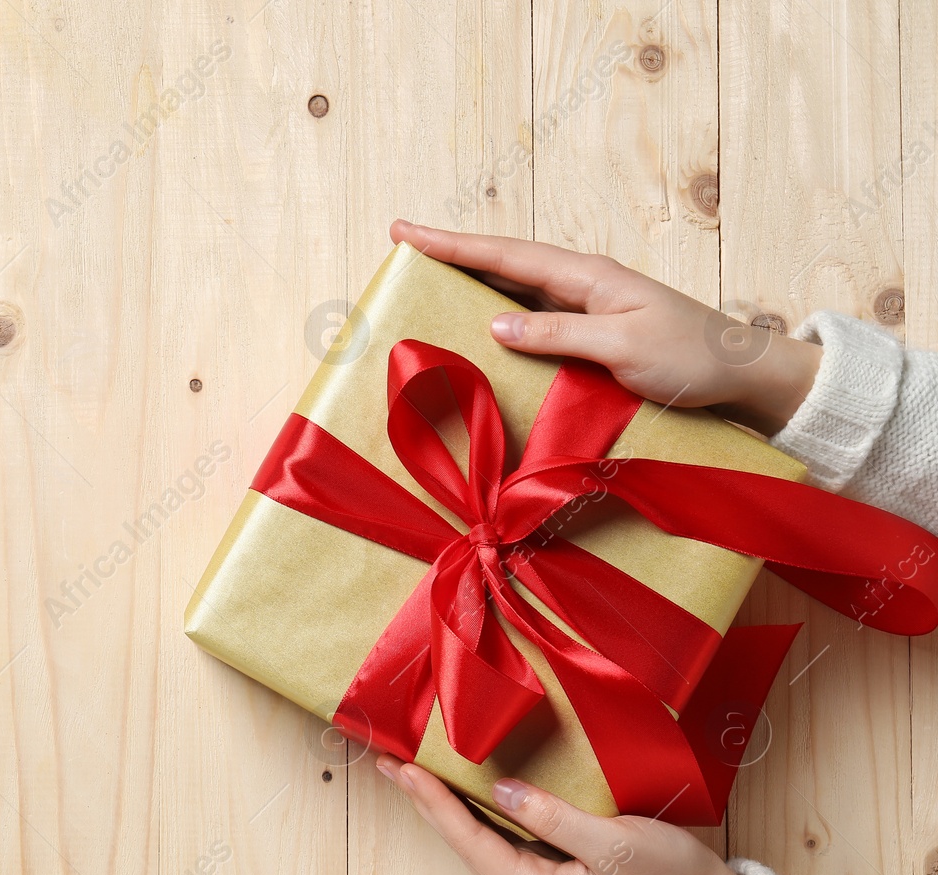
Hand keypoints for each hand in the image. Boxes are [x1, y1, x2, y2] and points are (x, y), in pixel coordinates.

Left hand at [376, 756, 752, 874]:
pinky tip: (457, 786)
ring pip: (475, 835)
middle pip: (461, 839)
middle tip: (386, 761)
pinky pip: (497, 832)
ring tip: (406, 769)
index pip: (471, 840)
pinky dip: (471, 806)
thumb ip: (554, 817)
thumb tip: (502, 790)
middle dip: (423, 800)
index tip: (404, 769)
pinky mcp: (550, 864)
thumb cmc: (666, 873)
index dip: (434, 802)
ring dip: (441, 802)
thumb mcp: (613, 842)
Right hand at [390, 220, 822, 435]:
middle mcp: (582, 283)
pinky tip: (481, 318)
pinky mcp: (593, 329)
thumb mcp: (623, 349)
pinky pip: (533, 313)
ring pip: (515, 286)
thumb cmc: (691, 358)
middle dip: (451, 252)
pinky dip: (499, 309)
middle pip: (503, 262)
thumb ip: (558, 334)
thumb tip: (496, 321)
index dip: (453, 245)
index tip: (407, 231)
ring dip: (471, 279)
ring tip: (427, 275)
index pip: (505, 256)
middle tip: (402, 243)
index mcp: (586, 277)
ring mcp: (588, 305)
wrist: (743, 373)